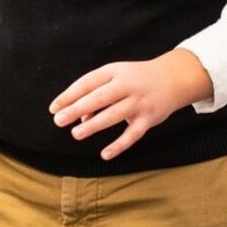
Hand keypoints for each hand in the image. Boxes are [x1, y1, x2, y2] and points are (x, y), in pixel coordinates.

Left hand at [49, 49, 212, 160]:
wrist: (173, 78)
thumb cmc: (135, 79)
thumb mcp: (115, 78)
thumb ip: (96, 95)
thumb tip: (81, 119)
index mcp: (114, 72)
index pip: (87, 83)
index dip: (69, 95)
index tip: (53, 108)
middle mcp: (127, 85)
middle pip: (98, 98)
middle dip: (77, 109)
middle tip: (58, 121)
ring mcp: (139, 102)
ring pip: (114, 115)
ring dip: (94, 125)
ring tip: (76, 134)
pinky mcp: (149, 118)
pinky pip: (133, 134)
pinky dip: (119, 145)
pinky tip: (104, 155)